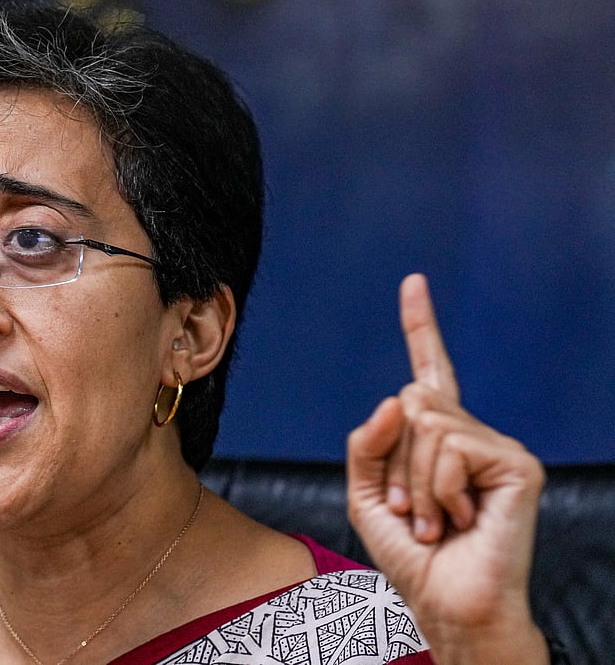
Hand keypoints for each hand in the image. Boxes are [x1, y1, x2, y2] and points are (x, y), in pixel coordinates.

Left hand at [346, 273, 549, 663]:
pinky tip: (460, 520)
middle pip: (409, 402)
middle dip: (393, 463)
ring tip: (435, 521)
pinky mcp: (517, 463)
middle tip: (412, 510)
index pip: (429, 370)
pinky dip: (439, 489)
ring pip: (425, 423)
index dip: (421, 326)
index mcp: (437, 437)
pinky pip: (451, 447)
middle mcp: (470, 433)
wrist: (447, 601)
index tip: (414, 283)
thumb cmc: (410, 554)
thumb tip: (395, 398)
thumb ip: (367, 442)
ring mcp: (496, 446)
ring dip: (414, 484)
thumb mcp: (367, 495)